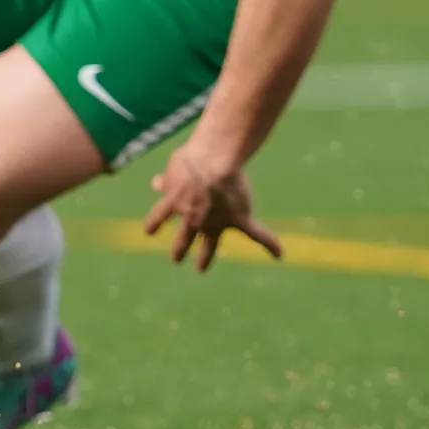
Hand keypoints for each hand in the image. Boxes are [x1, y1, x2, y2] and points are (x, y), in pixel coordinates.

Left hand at [141, 142, 282, 271]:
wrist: (213, 164)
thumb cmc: (192, 160)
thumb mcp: (173, 169)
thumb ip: (167, 180)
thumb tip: (156, 184)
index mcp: (175, 204)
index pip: (159, 217)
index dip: (153, 225)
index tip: (149, 231)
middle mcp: (192, 219)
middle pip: (184, 239)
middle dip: (179, 250)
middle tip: (176, 259)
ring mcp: (214, 222)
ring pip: (208, 244)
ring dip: (204, 257)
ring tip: (200, 269)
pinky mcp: (236, 219)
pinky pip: (256, 234)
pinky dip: (269, 243)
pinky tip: (279, 253)